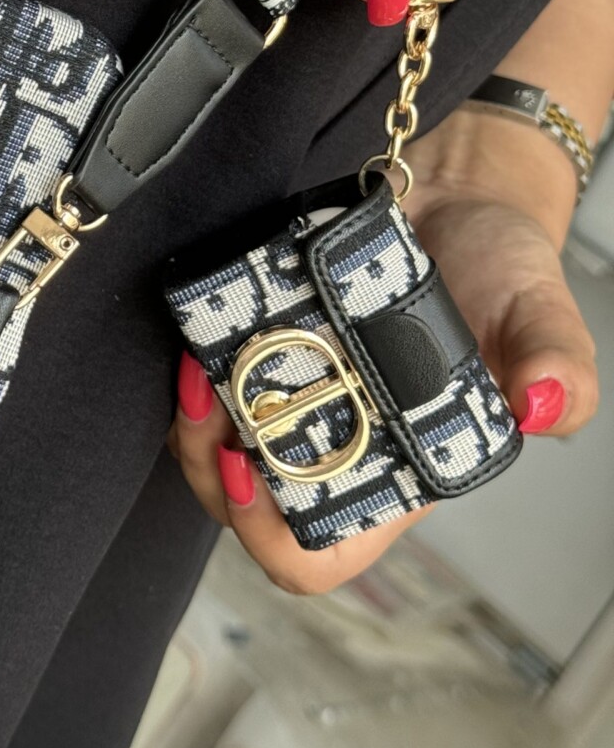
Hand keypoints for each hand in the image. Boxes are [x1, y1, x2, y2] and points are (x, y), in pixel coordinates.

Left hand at [169, 150, 597, 594]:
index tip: (252, 470)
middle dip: (209, 464)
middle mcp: (338, 443)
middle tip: (208, 405)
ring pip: (209, 444)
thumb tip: (542, 405)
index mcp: (398, 470)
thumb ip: (558, 365)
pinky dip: (193, 363)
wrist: (459, 196)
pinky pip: (204, 377)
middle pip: (241, 502)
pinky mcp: (263, 344)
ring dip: (189, 417)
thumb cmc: (503, 271)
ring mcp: (294, 396)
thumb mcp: (542, 315)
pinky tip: (199, 331)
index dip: (270, 534)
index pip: (319, 551)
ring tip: (195, 366)